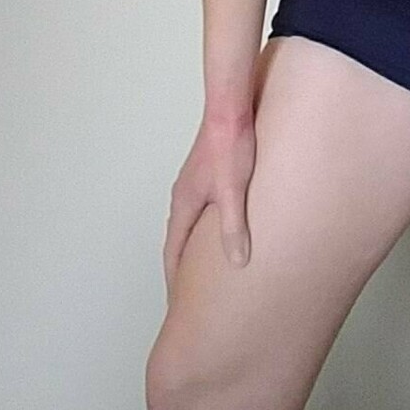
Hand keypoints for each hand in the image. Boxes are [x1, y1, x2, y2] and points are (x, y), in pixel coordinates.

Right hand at [162, 112, 256, 302]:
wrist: (231, 107)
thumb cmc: (230, 146)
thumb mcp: (233, 192)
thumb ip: (233, 228)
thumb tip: (236, 262)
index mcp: (184, 204)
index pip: (173, 251)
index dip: (176, 278)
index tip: (178, 301)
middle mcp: (184, 196)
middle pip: (178, 239)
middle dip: (182, 267)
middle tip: (191, 292)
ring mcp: (196, 184)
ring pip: (190, 223)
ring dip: (194, 246)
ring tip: (207, 268)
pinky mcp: (209, 174)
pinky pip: (203, 209)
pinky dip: (207, 227)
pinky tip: (223, 229)